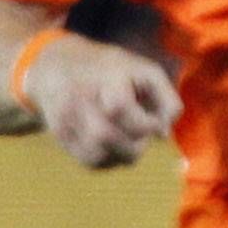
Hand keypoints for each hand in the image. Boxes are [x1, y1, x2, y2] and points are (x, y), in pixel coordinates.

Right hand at [27, 37, 180, 169]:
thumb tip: (163, 134)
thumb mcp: (148, 72)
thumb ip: (168, 101)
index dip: (144, 123)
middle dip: (134, 144)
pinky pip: (89, 162)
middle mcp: (78, 98)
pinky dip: (110, 160)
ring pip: (96, 155)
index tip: (154, 122)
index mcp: (102, 78)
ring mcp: (64, 118)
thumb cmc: (115, 71)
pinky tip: (116, 144)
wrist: (59, 65)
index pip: (118, 107)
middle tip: (141, 133)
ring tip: (129, 138)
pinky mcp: (60, 136)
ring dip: (122, 155)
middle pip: (104, 136)